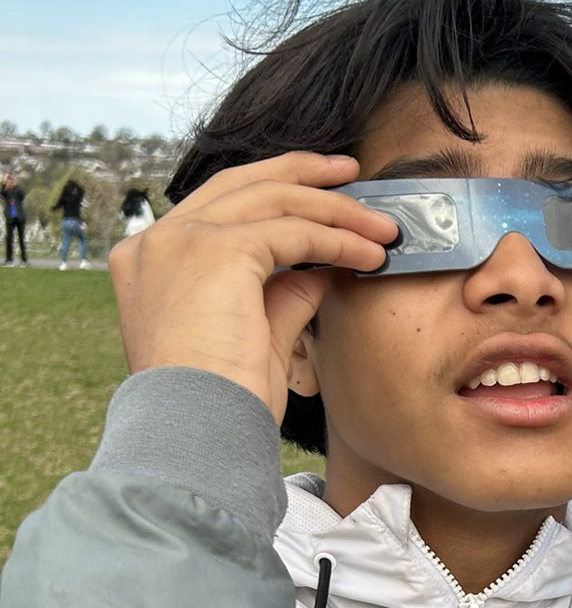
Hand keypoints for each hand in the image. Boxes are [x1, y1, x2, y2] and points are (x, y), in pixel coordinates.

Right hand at [108, 153, 398, 421]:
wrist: (198, 434)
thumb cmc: (221, 407)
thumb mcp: (254, 339)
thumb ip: (280, 296)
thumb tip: (317, 269)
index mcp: (152, 261)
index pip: (218, 207)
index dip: (272, 191)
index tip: (320, 191)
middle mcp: (158, 241)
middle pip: (240, 184)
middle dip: (302, 174)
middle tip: (351, 174)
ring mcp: (182, 240)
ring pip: (272, 200)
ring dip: (336, 211)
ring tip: (383, 227)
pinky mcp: (215, 250)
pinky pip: (292, 230)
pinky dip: (338, 238)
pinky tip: (370, 253)